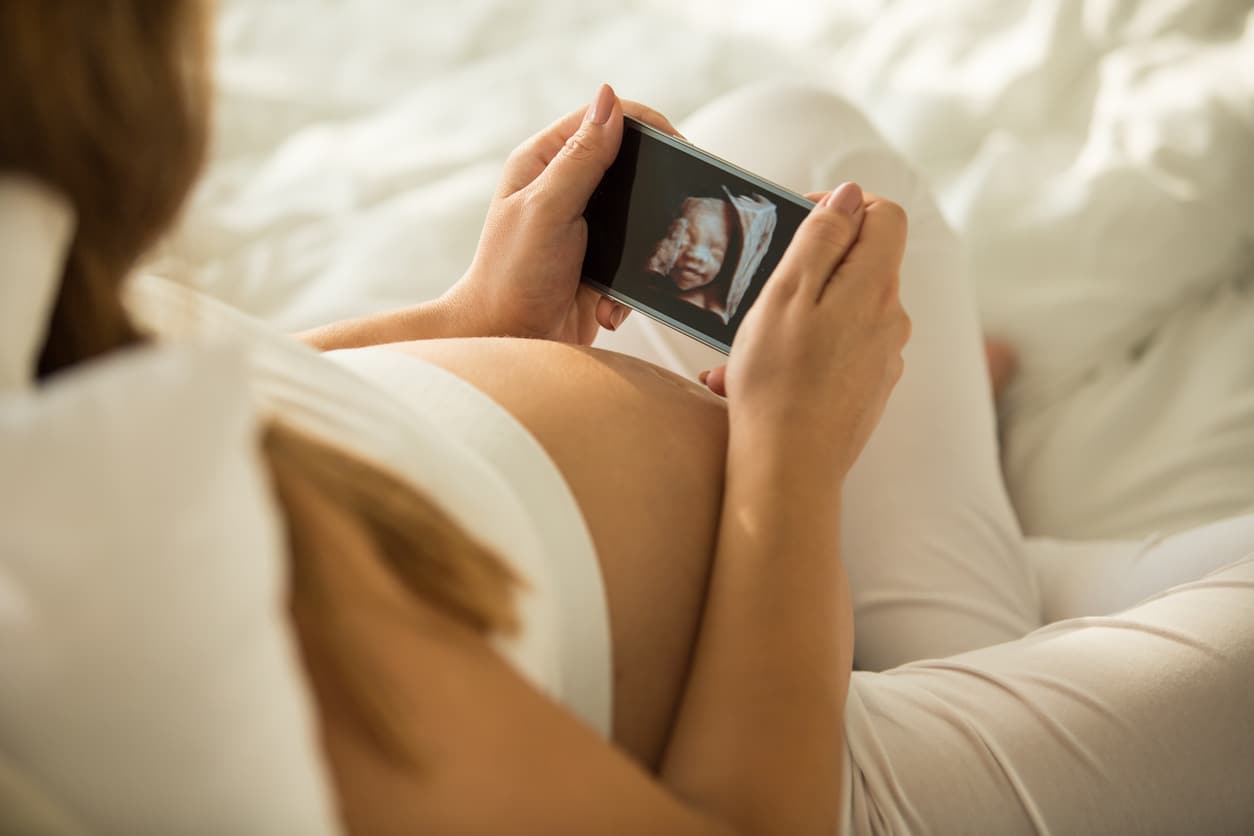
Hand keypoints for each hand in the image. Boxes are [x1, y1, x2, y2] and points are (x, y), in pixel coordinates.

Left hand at [446, 84, 681, 344]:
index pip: (605, 119)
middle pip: (630, 163)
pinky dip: (632, 283)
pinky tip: (609, 307)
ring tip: (641, 271)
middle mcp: (564, 186)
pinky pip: (636, 257)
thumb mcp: (547, 210)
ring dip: (646, 245)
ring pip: (640, 213)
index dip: (649, 127)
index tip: (682, 153)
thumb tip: (610, 97)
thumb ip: (580, 158)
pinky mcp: (599, 261)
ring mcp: (584, 225)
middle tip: (679, 215)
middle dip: (656, 191)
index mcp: (544, 161)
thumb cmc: (512, 276)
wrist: (504, 343)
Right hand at [721, 182, 910, 479]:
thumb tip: (851, 195)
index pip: (885, 215)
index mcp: (875, 286)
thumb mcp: (787, 293)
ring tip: (744, 351)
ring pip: (842, 312)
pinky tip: (756, 382)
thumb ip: (821, 237)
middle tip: (759, 292)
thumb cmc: (777, 382)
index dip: (844, 206)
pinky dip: (801, 355)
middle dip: (811, 268)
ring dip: (796, 318)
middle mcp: (893, 319)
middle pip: (862, 264)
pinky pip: (836, 354)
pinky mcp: (870, 390)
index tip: (799, 223)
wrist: (789, 471)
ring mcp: (885, 358)